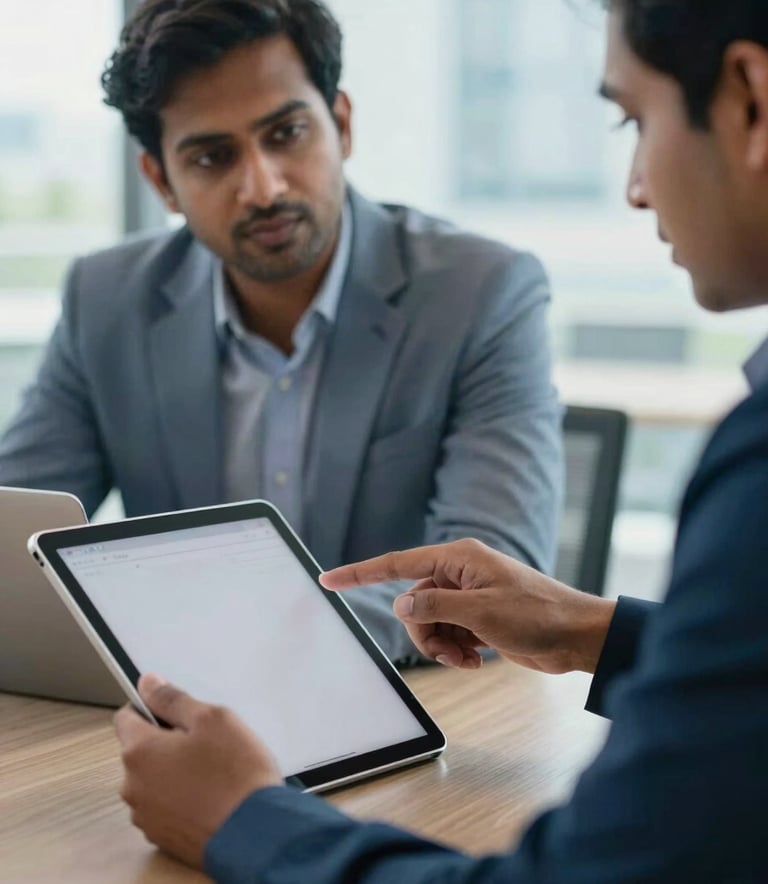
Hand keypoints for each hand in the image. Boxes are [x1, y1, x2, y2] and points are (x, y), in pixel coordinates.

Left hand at [114, 674, 282, 868]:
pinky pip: (165, 806)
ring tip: (211, 772)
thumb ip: (173, 700)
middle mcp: (133, 786)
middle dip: (166, 742)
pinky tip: (210, 796)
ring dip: (173, 772)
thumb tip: (148, 683)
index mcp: (140, 752)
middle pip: (141, 751)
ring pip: (153, 780)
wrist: (256, 833)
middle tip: (205, 741)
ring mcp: (146, 816)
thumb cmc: (236, 773)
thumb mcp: (212, 719)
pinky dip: (181, 798)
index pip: (126, 716)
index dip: (150, 708)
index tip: (175, 711)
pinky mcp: (162, 837)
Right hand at [321, 539, 615, 674]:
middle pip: (413, 603)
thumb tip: (401, 603)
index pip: (397, 563)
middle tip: (450, 650)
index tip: (328, 579)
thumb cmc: (536, 614)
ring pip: (428, 623)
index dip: (360, 573)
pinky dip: (455, 651)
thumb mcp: (480, 612)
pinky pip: (447, 634)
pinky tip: (476, 660)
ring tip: (467, 658)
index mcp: (458, 558)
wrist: (575, 636)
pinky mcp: (476, 618)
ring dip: (441, 646)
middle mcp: (458, 573)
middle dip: (424, 632)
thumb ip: (434, 606)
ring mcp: (467, 596)